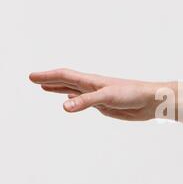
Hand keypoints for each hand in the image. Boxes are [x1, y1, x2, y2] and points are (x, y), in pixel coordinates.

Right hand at [29, 68, 157, 120]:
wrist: (151, 102)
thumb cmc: (132, 94)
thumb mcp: (107, 97)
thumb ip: (86, 101)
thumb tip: (64, 107)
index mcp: (92, 81)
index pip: (65, 76)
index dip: (47, 76)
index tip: (31, 77)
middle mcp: (93, 87)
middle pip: (66, 82)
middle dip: (49, 80)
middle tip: (33, 79)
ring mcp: (98, 96)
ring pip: (74, 91)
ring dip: (59, 89)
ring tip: (45, 88)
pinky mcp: (105, 106)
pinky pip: (85, 102)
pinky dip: (74, 100)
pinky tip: (71, 101)